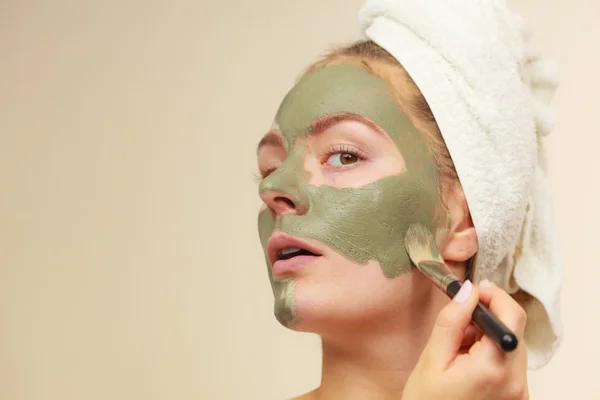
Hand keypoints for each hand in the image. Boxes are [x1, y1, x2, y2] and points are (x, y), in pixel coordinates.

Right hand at [402, 280, 527, 399]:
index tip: (471, 294)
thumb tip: (467, 291)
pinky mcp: (516, 397)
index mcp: (494, 368)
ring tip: (457, 352)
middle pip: (512, 330)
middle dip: (485, 320)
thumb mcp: (431, 359)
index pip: (511, 315)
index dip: (493, 296)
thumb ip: (451, 321)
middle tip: (455, 330)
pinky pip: (509, 363)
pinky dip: (490, 354)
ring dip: (487, 337)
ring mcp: (519, 392)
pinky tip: (466, 365)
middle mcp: (516, 381)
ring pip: (511, 345)